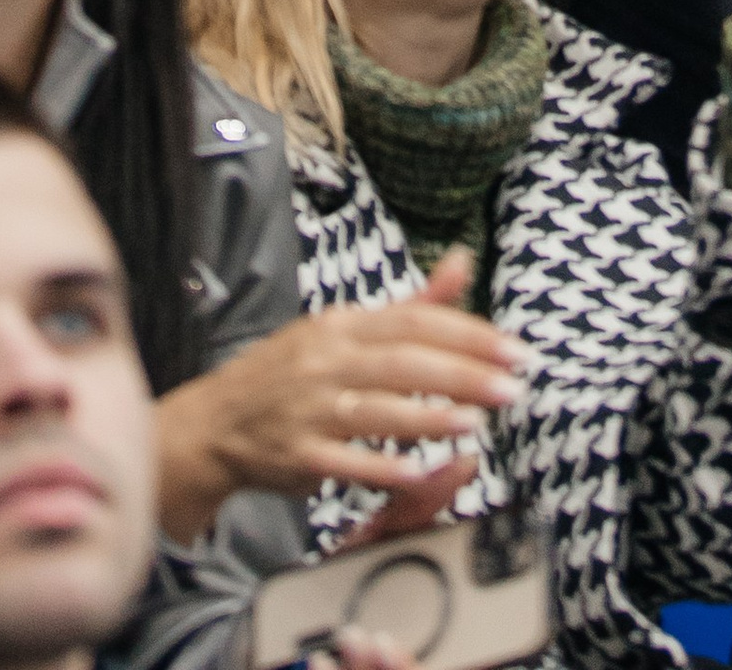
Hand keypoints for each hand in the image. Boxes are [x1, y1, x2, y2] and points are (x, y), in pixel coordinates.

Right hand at [152, 251, 522, 533]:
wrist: (217, 421)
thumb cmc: (292, 372)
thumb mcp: (345, 329)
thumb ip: (412, 304)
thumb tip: (464, 261)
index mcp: (343, 325)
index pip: (414, 322)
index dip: (468, 334)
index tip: (514, 351)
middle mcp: (327, 360)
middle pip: (402, 362)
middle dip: (462, 374)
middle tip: (511, 387)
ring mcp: (310, 408)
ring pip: (376, 410)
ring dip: (428, 417)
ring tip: (475, 422)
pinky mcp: (298, 454)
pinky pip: (343, 461)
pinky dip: (379, 465)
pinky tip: (415, 470)